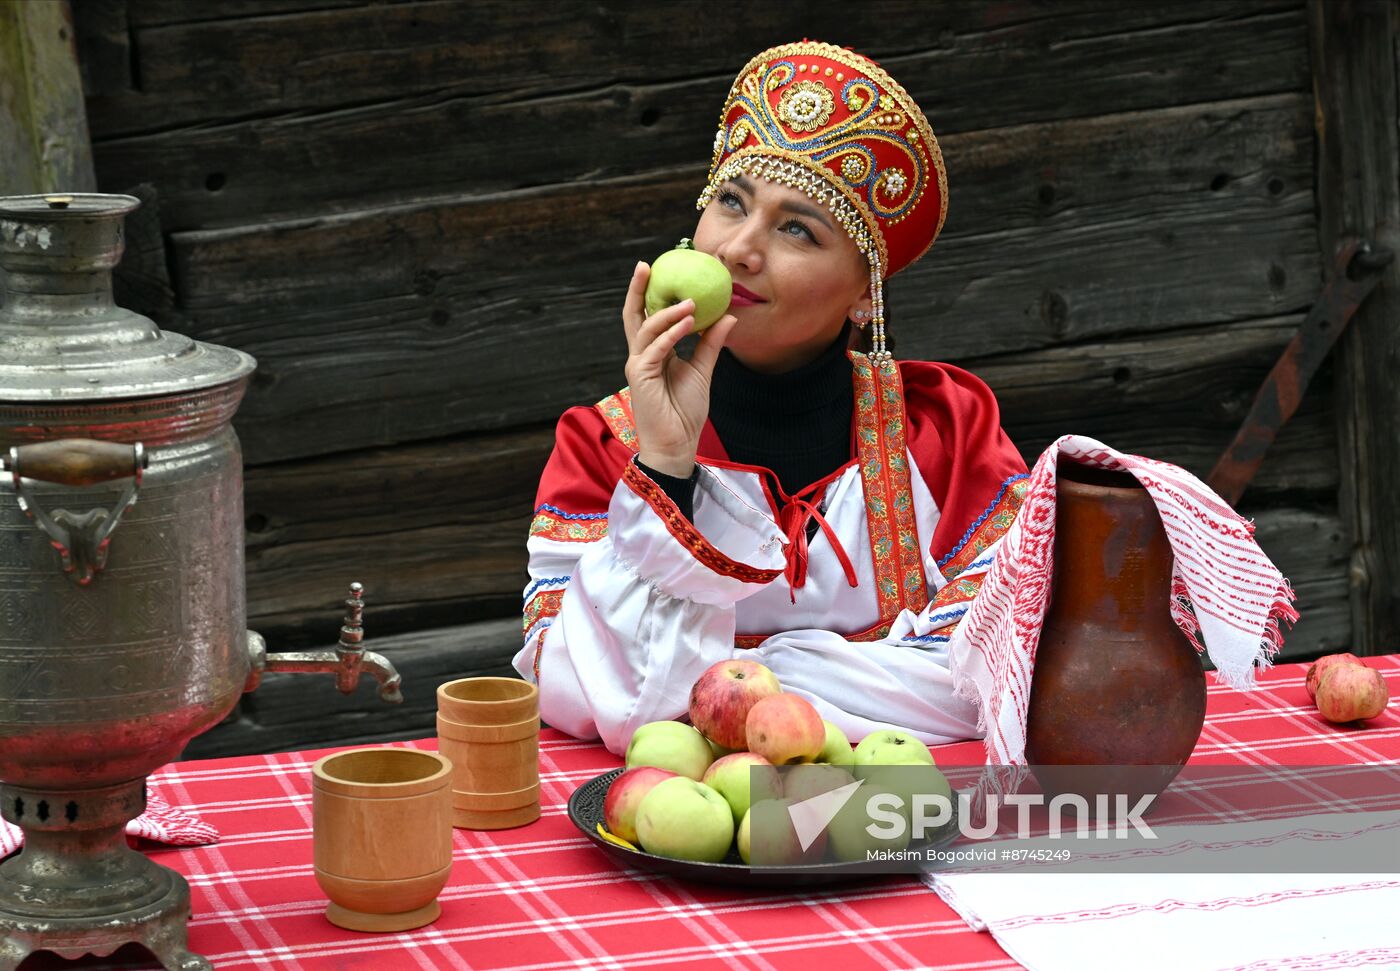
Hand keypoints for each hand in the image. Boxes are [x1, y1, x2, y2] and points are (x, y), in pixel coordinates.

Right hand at [623, 261, 736, 478]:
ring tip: (691, 302)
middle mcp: (642, 356)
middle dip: (638, 290)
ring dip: (669, 313)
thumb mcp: (703, 371)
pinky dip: (672, 334)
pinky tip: (689, 324)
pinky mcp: (640, 377)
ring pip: (646, 329)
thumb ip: (711, 344)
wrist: (677, 445)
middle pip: (634, 316)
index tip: (660, 270)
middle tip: (646, 265)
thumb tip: (728, 316)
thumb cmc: (685, 413)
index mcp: (653, 353)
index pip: (648, 317)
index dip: (651, 295)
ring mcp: (638, 365)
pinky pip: (656, 349)